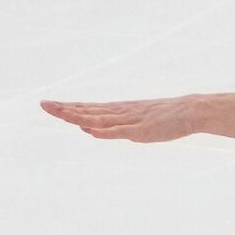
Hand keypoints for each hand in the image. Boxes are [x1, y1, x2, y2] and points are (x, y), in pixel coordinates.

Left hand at [40, 98, 196, 142]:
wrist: (190, 111)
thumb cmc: (165, 117)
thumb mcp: (133, 123)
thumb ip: (112, 126)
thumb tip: (89, 129)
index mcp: (118, 110)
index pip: (88, 108)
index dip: (68, 106)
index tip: (49, 103)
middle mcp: (120, 112)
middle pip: (88, 110)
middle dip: (66, 108)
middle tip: (44, 104)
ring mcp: (131, 120)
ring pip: (100, 119)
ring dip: (79, 116)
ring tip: (60, 113)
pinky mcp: (142, 130)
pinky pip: (120, 131)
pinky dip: (104, 131)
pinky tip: (89, 130)